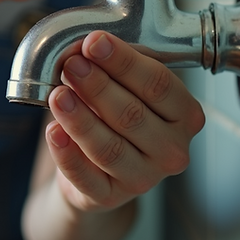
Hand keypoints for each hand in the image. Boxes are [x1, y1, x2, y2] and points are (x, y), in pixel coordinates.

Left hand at [45, 30, 204, 212]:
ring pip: (109, 147)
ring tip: (58, 95)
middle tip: (72, 65)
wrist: (99, 168)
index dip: (124, 62)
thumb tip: (85, 46)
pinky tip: (54, 132)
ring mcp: (144, 179)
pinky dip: (67, 153)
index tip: (94, 42)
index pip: (158, 85)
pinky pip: (86, 176)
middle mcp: (171, 150)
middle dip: (98, 86)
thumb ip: (114, 66)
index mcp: (185, 115)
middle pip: (133, 115)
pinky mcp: (110, 197)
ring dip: (80, 119)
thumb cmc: (117, 117)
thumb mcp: (126, 86)